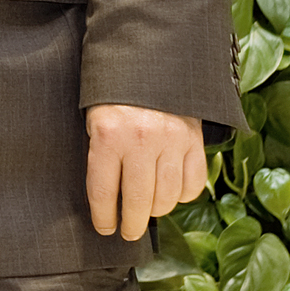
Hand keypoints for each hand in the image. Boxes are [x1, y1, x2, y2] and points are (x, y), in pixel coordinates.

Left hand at [86, 104, 209, 241]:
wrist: (151, 58)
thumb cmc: (114, 94)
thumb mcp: (95, 118)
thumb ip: (101, 155)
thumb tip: (107, 200)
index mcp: (108, 134)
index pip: (104, 192)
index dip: (104, 218)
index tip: (105, 229)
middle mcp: (141, 139)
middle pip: (138, 201)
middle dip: (131, 225)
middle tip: (128, 232)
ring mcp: (171, 140)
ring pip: (167, 198)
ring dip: (157, 210)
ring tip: (148, 210)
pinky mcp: (194, 139)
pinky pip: (193, 184)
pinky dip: (183, 195)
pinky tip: (172, 191)